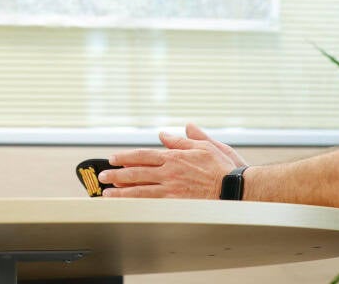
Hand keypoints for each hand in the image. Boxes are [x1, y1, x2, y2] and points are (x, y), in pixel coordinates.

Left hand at [99, 123, 243, 198]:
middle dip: (117, 173)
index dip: (126, 157)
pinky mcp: (175, 203)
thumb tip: (168, 133)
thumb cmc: (225, 168)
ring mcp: (171, 188)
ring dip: (121, 191)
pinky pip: (150, 203)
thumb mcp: (206, 145)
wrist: (235, 188)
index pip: (144, 155)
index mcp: (175, 156)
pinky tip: (126, 205)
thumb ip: (184, 139)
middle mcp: (169, 171)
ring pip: (139, 189)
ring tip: (107, 193)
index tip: (113, 158)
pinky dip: (135, 203)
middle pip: (136, 172)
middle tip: (102, 175)